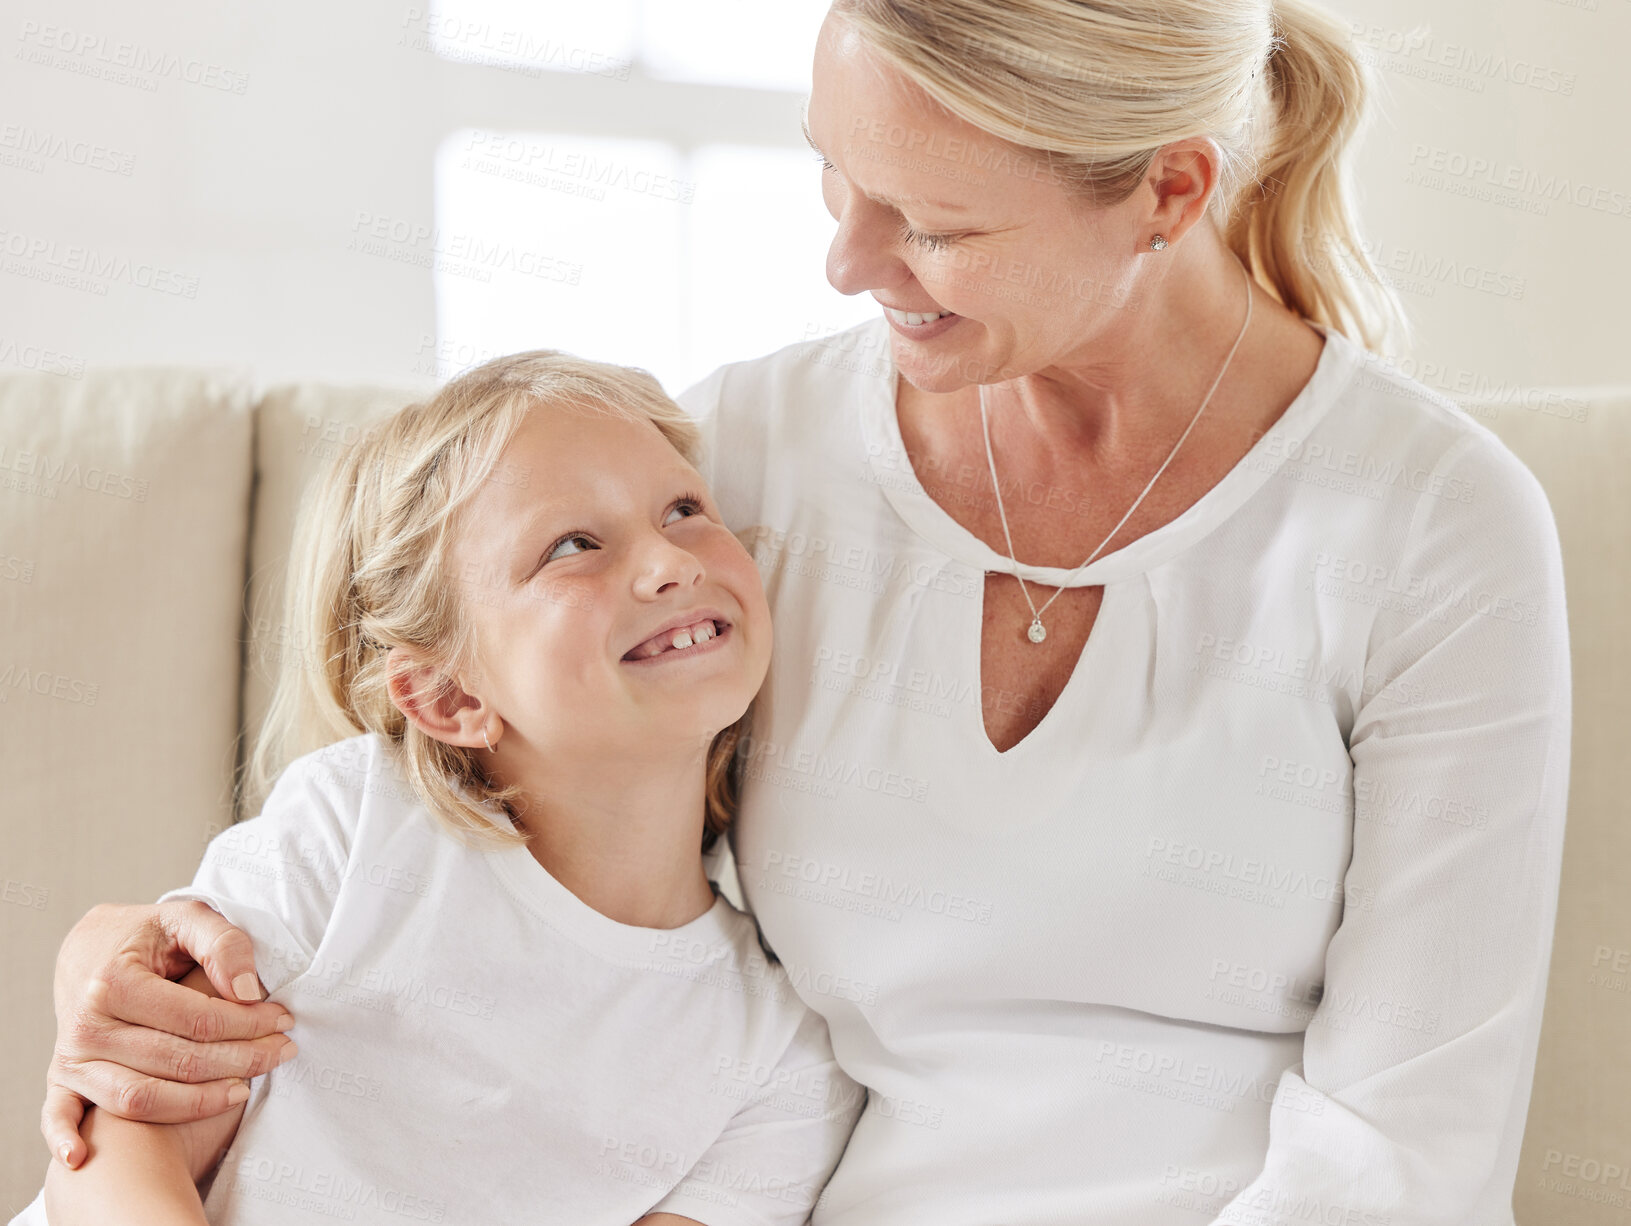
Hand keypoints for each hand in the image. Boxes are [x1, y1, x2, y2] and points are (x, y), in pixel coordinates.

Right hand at [42, 901, 296, 1168]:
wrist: (87, 948)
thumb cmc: (146, 935)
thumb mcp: (186, 919)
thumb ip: (222, 944)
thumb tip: (248, 989)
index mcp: (114, 983)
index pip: (198, 1019)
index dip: (249, 1024)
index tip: (284, 1022)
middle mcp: (87, 1025)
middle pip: (178, 1061)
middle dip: (241, 1061)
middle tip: (283, 1053)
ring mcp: (72, 1057)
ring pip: (141, 1097)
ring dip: (200, 1101)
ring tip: (246, 1089)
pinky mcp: (62, 1078)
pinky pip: (61, 1115)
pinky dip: (66, 1137)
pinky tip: (82, 1156)